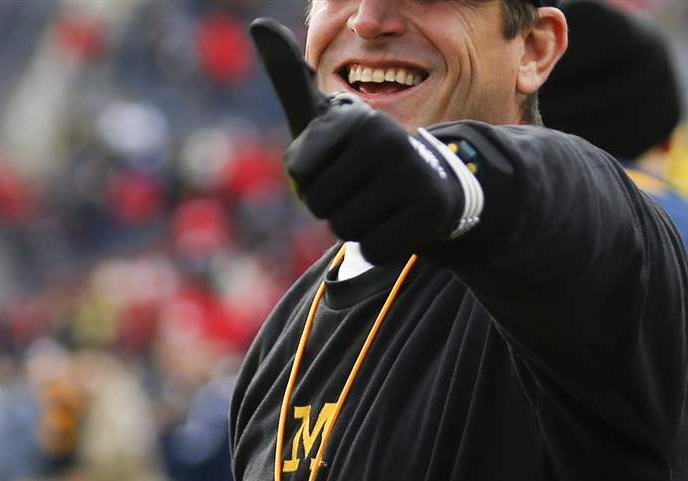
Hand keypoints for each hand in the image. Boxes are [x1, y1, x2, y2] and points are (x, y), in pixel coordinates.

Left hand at [250, 18, 464, 264]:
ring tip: (376, 206)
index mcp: (356, 118)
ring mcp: (411, 176)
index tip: (337, 167)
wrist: (428, 184)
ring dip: (353, 228)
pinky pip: (373, 249)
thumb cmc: (361, 154)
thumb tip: (258, 24)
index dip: (310, 183)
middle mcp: (386, 141)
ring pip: (345, 230)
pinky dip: (377, 245)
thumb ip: (289, 78)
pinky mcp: (428, 212)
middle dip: (332, 208)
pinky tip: (394, 224)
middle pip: (320, 206)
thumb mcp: (324, 117)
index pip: (299, 176)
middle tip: (358, 192)